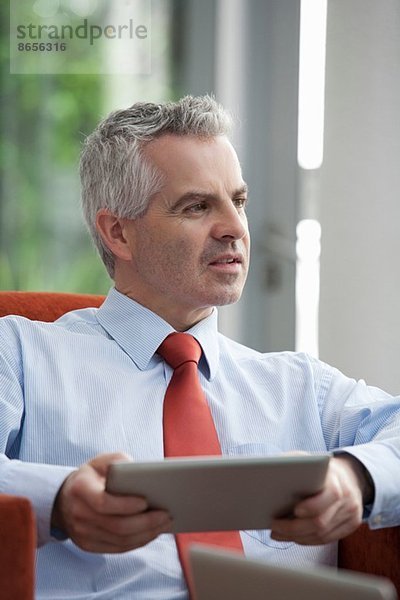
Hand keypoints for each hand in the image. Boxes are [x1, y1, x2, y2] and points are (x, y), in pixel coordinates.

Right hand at [51, 453, 171, 552]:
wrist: (64, 499)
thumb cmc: (90, 476)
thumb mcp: (101, 461)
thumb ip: (119, 462)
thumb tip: (140, 472)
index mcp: (81, 489)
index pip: (104, 503)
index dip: (126, 505)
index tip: (146, 501)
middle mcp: (79, 514)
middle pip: (116, 526)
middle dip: (145, 522)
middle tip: (166, 514)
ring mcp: (82, 534)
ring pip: (120, 540)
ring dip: (146, 534)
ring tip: (165, 523)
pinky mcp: (89, 546)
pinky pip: (118, 548)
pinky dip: (138, 542)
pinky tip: (153, 533)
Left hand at [270, 455, 365, 544]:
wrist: (351, 475)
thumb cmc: (321, 469)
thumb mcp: (308, 459)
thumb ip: (292, 462)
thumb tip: (266, 469)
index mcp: (337, 480)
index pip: (330, 495)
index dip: (312, 506)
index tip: (294, 510)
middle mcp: (347, 499)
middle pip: (321, 522)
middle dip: (294, 528)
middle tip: (274, 527)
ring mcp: (351, 514)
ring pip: (322, 535)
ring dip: (297, 537)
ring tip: (277, 534)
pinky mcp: (350, 526)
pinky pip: (327, 539)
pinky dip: (307, 540)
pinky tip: (292, 537)